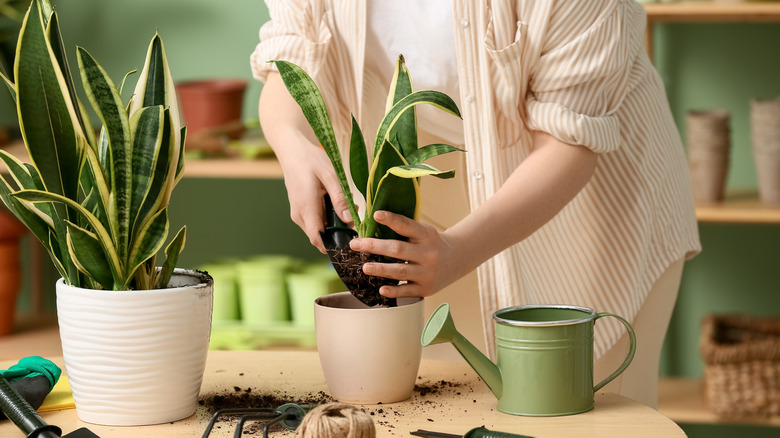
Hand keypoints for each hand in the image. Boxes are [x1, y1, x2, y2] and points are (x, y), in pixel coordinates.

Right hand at [276, 139, 352, 252]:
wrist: (291, 150)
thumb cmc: (310, 159)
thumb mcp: (330, 175)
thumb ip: (340, 199)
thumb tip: (350, 220)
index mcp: (306, 208)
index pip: (318, 239)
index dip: (334, 245)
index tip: (351, 240)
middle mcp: (299, 215)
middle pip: (320, 236)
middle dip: (338, 231)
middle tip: (353, 214)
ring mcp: (297, 213)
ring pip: (318, 228)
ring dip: (333, 223)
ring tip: (345, 204)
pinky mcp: (299, 209)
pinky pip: (314, 220)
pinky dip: (327, 216)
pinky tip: (334, 201)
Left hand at [349, 211, 463, 297]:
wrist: (457, 259)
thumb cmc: (432, 243)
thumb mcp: (424, 232)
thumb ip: (404, 230)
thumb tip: (372, 224)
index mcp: (426, 235)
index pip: (407, 225)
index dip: (391, 220)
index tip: (376, 215)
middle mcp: (428, 253)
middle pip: (398, 249)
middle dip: (374, 247)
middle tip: (356, 244)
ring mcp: (427, 272)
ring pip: (400, 271)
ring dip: (380, 269)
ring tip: (365, 267)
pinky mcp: (426, 289)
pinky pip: (407, 291)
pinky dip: (393, 291)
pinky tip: (381, 289)